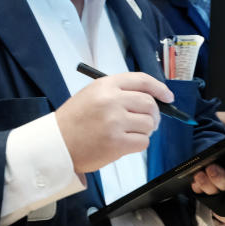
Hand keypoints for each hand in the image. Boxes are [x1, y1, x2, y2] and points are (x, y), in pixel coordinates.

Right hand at [56, 72, 174, 173]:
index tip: (168, 97)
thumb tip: (151, 100)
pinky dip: (138, 144)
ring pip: (149, 124)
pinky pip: (143, 142)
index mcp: (106, 85)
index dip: (159, 88)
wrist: (56, 144)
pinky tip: (124, 143)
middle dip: (154, 115)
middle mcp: (111, 100)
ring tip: (128, 133)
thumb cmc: (74, 121)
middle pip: (150, 104)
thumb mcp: (92, 95)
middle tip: (148, 122)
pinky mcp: (117, 143)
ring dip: (144, 131)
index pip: (142, 81)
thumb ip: (119, 93)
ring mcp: (115, 122)